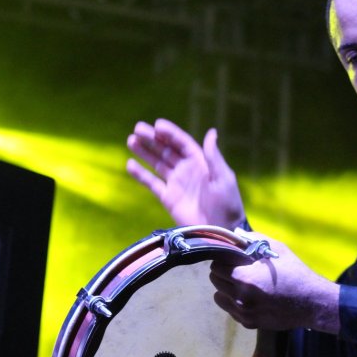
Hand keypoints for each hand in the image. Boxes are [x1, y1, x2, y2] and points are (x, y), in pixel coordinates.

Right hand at [126, 118, 245, 227]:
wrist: (221, 231)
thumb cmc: (227, 204)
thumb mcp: (223, 178)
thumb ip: (213, 156)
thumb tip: (211, 132)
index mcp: (201, 162)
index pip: (182, 143)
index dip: (170, 133)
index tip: (156, 125)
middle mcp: (186, 170)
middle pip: (167, 150)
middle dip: (153, 139)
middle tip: (138, 128)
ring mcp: (176, 183)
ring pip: (157, 163)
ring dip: (144, 152)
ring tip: (131, 140)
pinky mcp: (168, 198)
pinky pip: (151, 183)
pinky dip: (141, 174)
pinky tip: (130, 164)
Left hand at [209, 232, 340, 333]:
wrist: (312, 303)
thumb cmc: (296, 273)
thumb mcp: (278, 250)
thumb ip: (254, 240)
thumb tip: (236, 235)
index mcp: (246, 278)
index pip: (216, 267)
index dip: (223, 260)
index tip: (233, 258)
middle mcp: (241, 298)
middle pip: (215, 282)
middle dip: (223, 274)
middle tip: (238, 270)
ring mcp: (244, 313)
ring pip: (219, 298)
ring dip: (226, 290)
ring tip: (242, 285)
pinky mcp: (249, 323)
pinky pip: (231, 311)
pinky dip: (235, 303)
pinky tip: (251, 297)